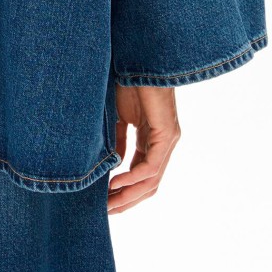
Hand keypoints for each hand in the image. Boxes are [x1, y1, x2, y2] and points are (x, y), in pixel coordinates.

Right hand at [108, 84, 180, 214]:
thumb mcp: (117, 118)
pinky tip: (116, 183)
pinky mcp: (166, 134)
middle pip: (148, 185)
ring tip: (109, 205)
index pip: (141, 176)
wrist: (138, 58)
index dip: (124, 192)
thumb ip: (117, 142)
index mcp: (151, 140)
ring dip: (130, 196)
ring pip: (151, 180)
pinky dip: (133, 178)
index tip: (104, 203)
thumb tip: (111, 168)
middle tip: (106, 213)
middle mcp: (163, 144)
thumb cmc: (127, 82)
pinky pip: (151, 165)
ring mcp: (167, 140)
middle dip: (126, 201)